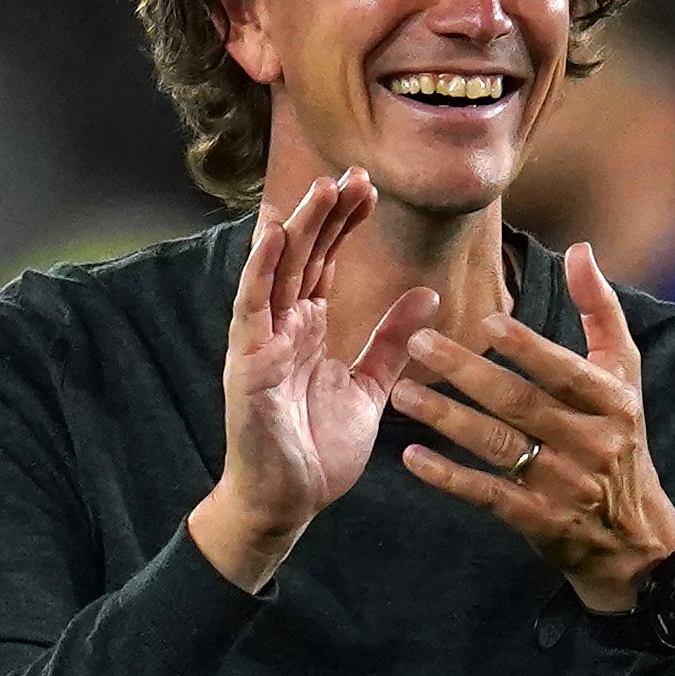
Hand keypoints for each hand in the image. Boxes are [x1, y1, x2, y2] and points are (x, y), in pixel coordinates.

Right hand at [190, 169, 425, 588]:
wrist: (289, 502)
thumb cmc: (318, 449)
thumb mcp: (370, 387)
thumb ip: (391, 340)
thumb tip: (426, 294)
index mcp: (308, 329)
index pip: (325, 261)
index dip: (344, 223)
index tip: (370, 188)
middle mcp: (281, 326)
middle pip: (303, 255)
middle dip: (326, 213)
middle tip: (354, 173)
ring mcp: (261, 342)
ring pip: (278, 272)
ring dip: (296, 228)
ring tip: (322, 188)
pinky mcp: (248, 365)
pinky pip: (251, 310)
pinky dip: (259, 272)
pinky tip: (272, 237)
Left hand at [391, 242, 674, 610]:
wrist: (633, 538)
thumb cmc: (620, 438)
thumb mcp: (623, 375)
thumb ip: (600, 310)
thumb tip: (581, 248)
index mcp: (614, 404)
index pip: (567, 372)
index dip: (529, 349)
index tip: (486, 324)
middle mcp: (592, 445)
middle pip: (522, 405)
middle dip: (467, 373)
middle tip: (418, 344)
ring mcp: (564, 487)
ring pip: (499, 447)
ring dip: (447, 419)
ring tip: (401, 394)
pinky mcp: (539, 522)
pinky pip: (487, 496)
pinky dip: (449, 478)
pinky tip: (412, 457)